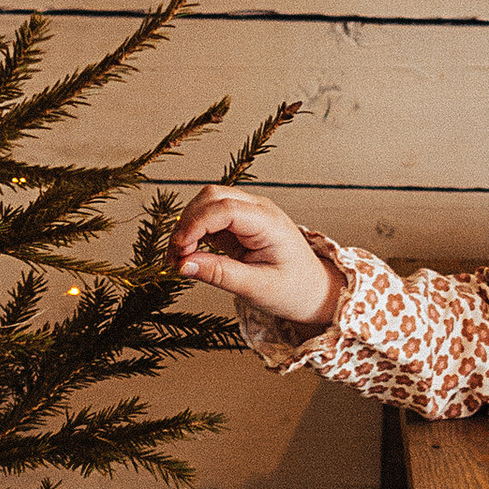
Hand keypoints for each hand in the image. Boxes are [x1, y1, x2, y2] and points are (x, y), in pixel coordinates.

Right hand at [172, 183, 344, 335]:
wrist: (313, 291)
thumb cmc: (293, 289)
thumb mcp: (256, 288)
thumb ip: (219, 274)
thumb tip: (183, 264)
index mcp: (269, 222)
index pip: (224, 208)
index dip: (195, 225)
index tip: (179, 251)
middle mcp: (259, 210)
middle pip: (212, 196)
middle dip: (187, 223)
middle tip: (175, 258)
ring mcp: (249, 213)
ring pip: (207, 203)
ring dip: (187, 227)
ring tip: (179, 259)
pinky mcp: (239, 224)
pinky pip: (209, 217)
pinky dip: (194, 232)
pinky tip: (188, 254)